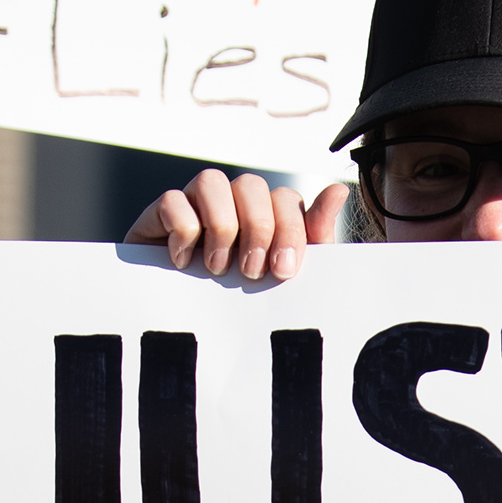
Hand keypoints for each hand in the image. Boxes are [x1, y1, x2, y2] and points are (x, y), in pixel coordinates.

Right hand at [126, 171, 351, 280]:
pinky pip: (172, 200)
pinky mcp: (161, 214)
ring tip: (217, 267)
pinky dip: (182, 231)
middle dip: (257, 229)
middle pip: (251, 185)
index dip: (289, 230)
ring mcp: (196, 204)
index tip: (284, 270)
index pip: (285, 199)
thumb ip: (314, 235)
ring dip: (221, 226)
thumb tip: (340, 190)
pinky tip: (184, 262)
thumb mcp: (283, 274)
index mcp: (266, 215)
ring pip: (211, 181)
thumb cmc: (240, 299)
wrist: (182, 322)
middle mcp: (233, 203)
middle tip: (250, 271)